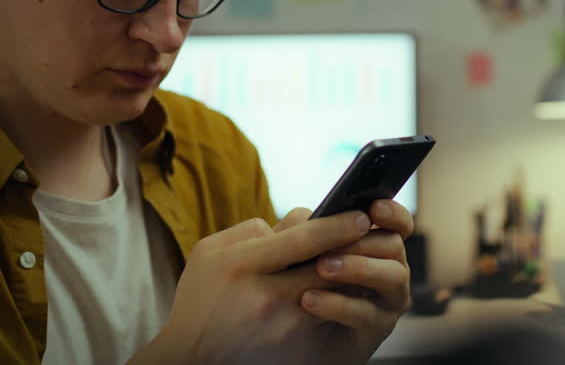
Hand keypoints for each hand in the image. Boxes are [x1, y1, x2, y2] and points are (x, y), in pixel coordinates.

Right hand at [128, 210, 373, 364]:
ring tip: (363, 261)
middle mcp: (267, 297)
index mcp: (243, 265)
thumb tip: (294, 224)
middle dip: (354, 249)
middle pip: (328, 266)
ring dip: (351, 277)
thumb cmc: (201, 298)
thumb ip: (251, 230)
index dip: (338, 224)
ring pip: (335, 294)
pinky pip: (330, 319)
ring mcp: (283, 327)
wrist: (190, 357)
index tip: (361, 214)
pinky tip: (345, 291)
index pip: (304, 239)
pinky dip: (341, 302)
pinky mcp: (294, 348)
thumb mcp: (210, 251)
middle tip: (373, 235)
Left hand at [284, 200, 414, 364]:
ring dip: (358, 268)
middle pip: (394, 245)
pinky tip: (309, 299)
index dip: (393, 214)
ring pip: (391, 276)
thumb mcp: (295, 256)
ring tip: (322, 267)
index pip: (397, 224)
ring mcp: (387, 300)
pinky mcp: (378, 329)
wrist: (292, 342)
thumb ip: (296, 235)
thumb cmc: (298, 289)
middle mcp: (388, 269)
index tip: (374, 209)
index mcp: (374, 246)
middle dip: (363, 242)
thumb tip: (290, 220)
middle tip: (329, 245)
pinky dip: (339, 304)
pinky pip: (367, 313)